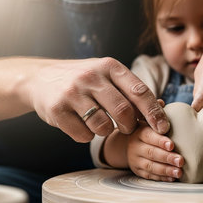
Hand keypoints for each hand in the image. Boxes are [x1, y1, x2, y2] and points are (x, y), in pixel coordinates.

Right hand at [29, 57, 169, 141]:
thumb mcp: (107, 75)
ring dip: (106, 132)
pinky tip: (82, 125)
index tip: (163, 128)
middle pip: (123, 111)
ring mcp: (72, 92)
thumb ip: (130, 89)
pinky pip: (83, 135)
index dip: (154, 112)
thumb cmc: (84, 81)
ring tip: (101, 123)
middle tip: (127, 128)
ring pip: (103, 126)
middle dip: (130, 125)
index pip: (139, 91)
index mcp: (110, 66)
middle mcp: (91, 76)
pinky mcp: (57, 109)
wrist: (39, 78)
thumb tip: (160, 107)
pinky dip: (87, 136)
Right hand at [127, 122, 183, 181]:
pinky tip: (172, 177)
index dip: (160, 141)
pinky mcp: (138, 170)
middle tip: (180, 161)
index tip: (172, 145)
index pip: (149, 136)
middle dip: (167, 158)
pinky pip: (149, 176)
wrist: (132, 144)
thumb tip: (184, 123)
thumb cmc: (151, 133)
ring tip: (179, 172)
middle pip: (151, 153)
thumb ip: (163, 125)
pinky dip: (161, 177)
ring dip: (166, 170)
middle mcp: (136, 146)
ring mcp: (135, 160)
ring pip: (150, 166)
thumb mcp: (153, 125)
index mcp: (140, 133)